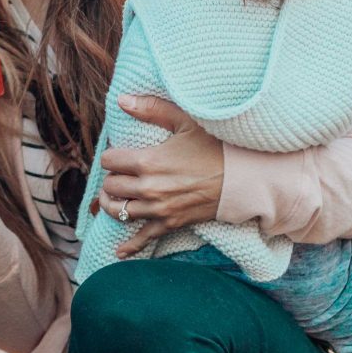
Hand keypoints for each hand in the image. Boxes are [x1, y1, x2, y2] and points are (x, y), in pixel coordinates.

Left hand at [96, 94, 224, 257]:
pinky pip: (143, 237)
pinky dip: (130, 246)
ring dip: (113, 203)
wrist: (242, 179)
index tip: (119, 153)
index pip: (109, 161)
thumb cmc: (215, 146)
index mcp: (147, 161)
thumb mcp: (184, 121)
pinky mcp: (170, 223)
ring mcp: (158, 209)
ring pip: (119, 210)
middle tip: (119, 173)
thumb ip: (151, 109)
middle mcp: (148, 188)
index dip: (111, 155)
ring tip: (113, 196)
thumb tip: (122, 100)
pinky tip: (119, 252)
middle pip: (111, 186)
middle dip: (112, 178)